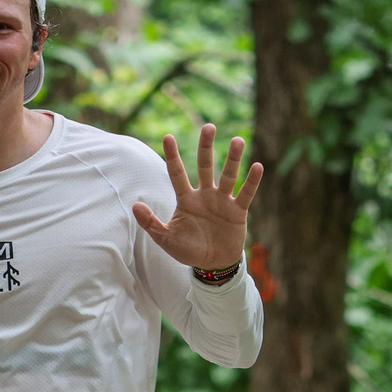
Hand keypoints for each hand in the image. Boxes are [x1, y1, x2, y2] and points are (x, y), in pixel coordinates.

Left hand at [132, 123, 263, 271]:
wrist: (213, 264)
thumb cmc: (189, 250)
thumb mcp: (166, 239)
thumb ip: (150, 223)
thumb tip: (135, 205)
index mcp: (186, 199)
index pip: (177, 173)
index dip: (172, 156)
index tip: (168, 137)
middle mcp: (205, 195)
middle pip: (205, 166)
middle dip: (206, 147)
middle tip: (209, 127)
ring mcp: (222, 201)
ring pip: (228, 175)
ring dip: (233, 159)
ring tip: (238, 140)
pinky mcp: (238, 211)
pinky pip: (246, 193)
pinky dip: (252, 181)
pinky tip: (257, 166)